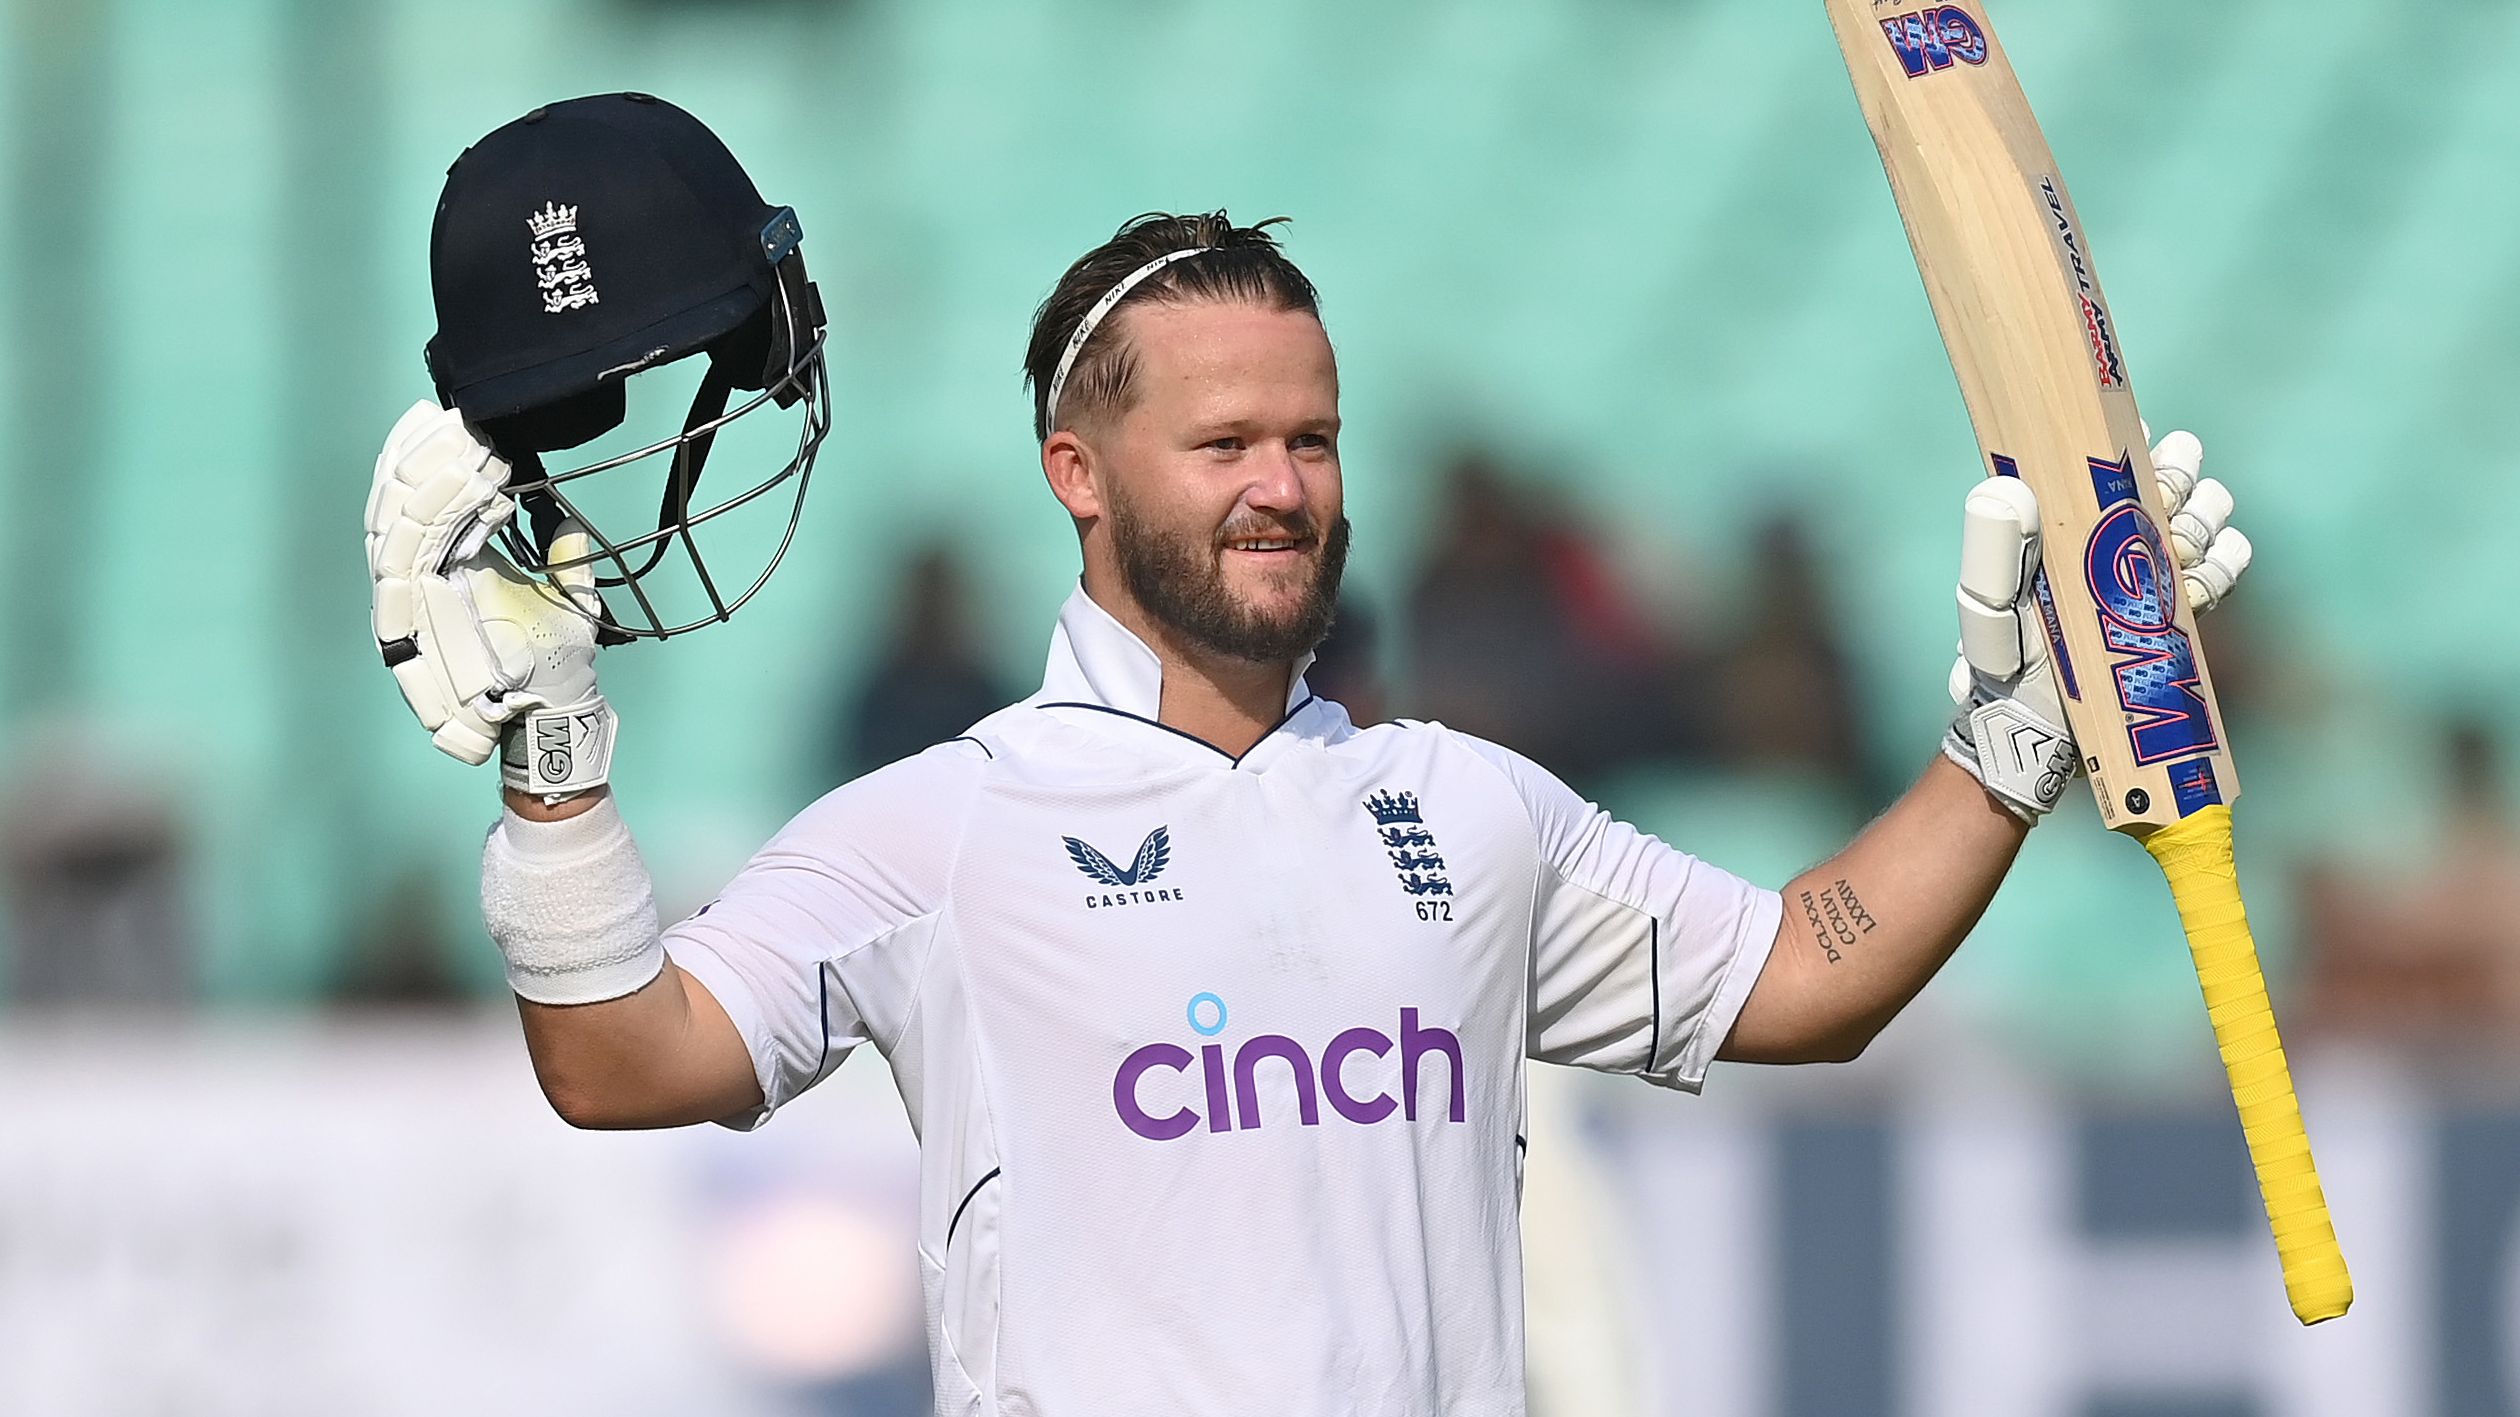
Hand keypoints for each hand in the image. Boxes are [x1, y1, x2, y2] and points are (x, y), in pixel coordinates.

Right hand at [365, 400, 615, 797]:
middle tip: (443, 414)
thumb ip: (567, 563)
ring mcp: (415, 597)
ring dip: (425, 477)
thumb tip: (567, 527)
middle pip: (401, 502)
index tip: (456, 418)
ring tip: (452, 439)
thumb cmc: (556, 662)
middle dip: (419, 455)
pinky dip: (432, 519)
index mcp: (450, 568)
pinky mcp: (414, 619)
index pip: (424, 501)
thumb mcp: (569, 602)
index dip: (432, 459)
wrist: (554, 713)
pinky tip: (458, 488)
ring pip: (398, 523)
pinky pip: (409, 559)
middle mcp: (423, 578)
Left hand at [1941, 429, 2251, 820]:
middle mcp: (2109, 543)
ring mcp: (2147, 576)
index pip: (2107, 465)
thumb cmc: (2005, 667)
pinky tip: (2212, 564)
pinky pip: (2218, 571)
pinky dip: (2223, 562)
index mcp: (2064, 527)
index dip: (2130, 447)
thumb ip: (1995, 553)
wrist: (2039, 734)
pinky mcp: (2175, 612)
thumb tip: (2009, 489)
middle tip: (2174, 481)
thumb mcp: (1990, 609)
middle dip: (2178, 476)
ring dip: (2204, 515)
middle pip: (2167, 484)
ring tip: (2192, 526)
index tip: (2141, 440)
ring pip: (2199, 520)